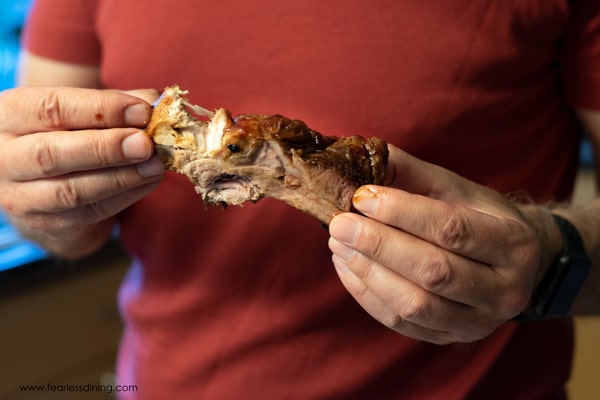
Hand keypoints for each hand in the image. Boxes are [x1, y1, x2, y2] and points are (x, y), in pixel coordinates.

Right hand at [0, 86, 164, 258]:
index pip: (51, 108)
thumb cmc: (66, 136)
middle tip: (146, 144)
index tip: (143, 111)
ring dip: (120, 178)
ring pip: (70, 191)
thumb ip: (115, 103)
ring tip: (155, 165)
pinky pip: (89, 213)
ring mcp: (19, 197)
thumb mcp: (80, 111)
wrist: (42, 186)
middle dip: (105, 148)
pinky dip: (124, 196)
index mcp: (9, 115)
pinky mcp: (44, 224)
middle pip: (51, 153)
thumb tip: (153, 101)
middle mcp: (4, 157)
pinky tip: (147, 181)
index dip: (101, 109)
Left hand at [328, 145, 557, 343]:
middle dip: (378, 245)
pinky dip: (366, 294)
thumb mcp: (456, 188)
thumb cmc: (480, 218)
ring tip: (339, 243)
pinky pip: (401, 322)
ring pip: (415, 304)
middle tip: (340, 223)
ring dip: (368, 272)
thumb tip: (365, 155)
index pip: (451, 229)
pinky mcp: (451, 338)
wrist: (511, 264)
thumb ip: (413, 173)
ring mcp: (479, 322)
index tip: (362, 196)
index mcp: (514, 243)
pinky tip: (347, 266)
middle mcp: (505, 291)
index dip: (401, 212)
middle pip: (433, 272)